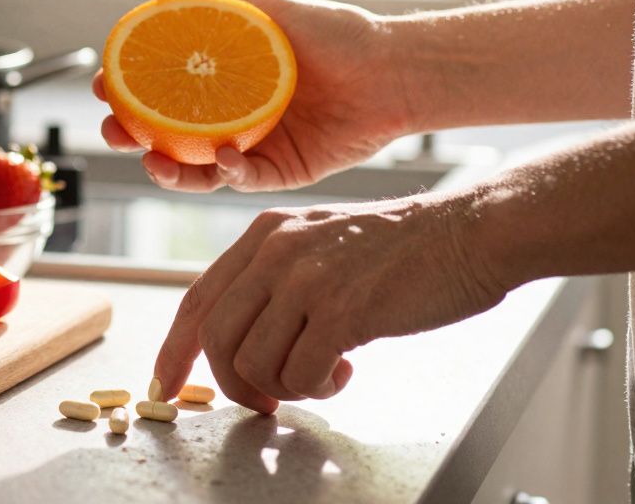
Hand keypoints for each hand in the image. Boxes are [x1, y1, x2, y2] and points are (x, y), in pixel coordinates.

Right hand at [94, 0, 412, 192]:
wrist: (393, 70)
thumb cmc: (339, 36)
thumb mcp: (272, 11)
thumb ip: (218, 2)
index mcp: (226, 82)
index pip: (163, 91)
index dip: (128, 91)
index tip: (102, 83)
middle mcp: (234, 117)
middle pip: (169, 136)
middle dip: (133, 137)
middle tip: (114, 129)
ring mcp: (255, 147)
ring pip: (199, 169)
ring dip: (170, 170)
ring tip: (152, 161)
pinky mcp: (283, 172)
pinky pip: (246, 179)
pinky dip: (230, 172)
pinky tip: (225, 158)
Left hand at [151, 194, 508, 412]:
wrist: (467, 233)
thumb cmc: (401, 248)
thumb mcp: (319, 242)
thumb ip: (276, 278)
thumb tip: (242, 339)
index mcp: (265, 234)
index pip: (198, 299)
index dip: (175, 348)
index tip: (167, 382)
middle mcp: (276, 251)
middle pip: (216, 338)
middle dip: (235, 384)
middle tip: (268, 401)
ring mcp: (306, 279)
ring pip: (253, 362)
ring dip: (285, 386)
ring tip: (323, 374)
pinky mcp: (341, 311)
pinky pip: (300, 374)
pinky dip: (317, 388)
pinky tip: (345, 372)